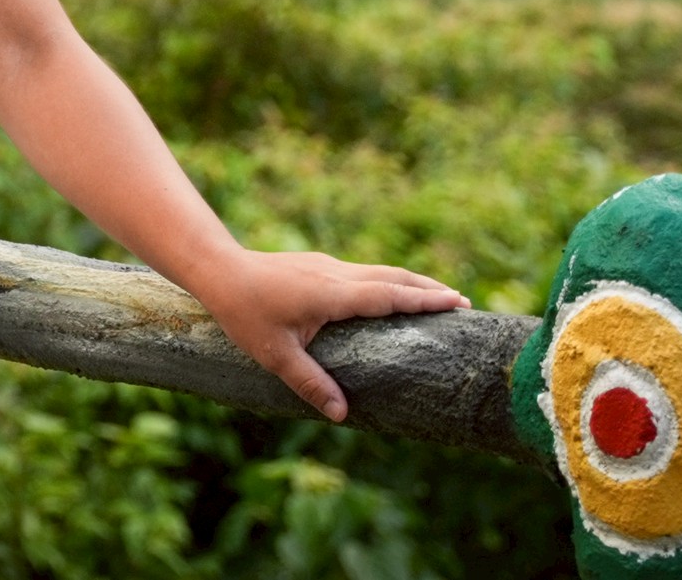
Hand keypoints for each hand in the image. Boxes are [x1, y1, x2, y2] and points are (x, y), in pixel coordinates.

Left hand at [193, 248, 465, 422]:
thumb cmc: (244, 313)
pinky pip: (364, 272)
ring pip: (379, 271)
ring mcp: (327, 267)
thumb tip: (341, 414)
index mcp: (333, 294)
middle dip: (428, 290)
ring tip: (436, 296)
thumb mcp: (276, 355)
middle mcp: (337, 275)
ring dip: (410, 282)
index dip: (424, 300)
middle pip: (394, 278)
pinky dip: (388, 281)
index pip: (390, 295)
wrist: (218, 270)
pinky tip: (388, 294)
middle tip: (462, 302)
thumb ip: (310, 383)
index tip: (457, 302)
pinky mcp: (317, 266)